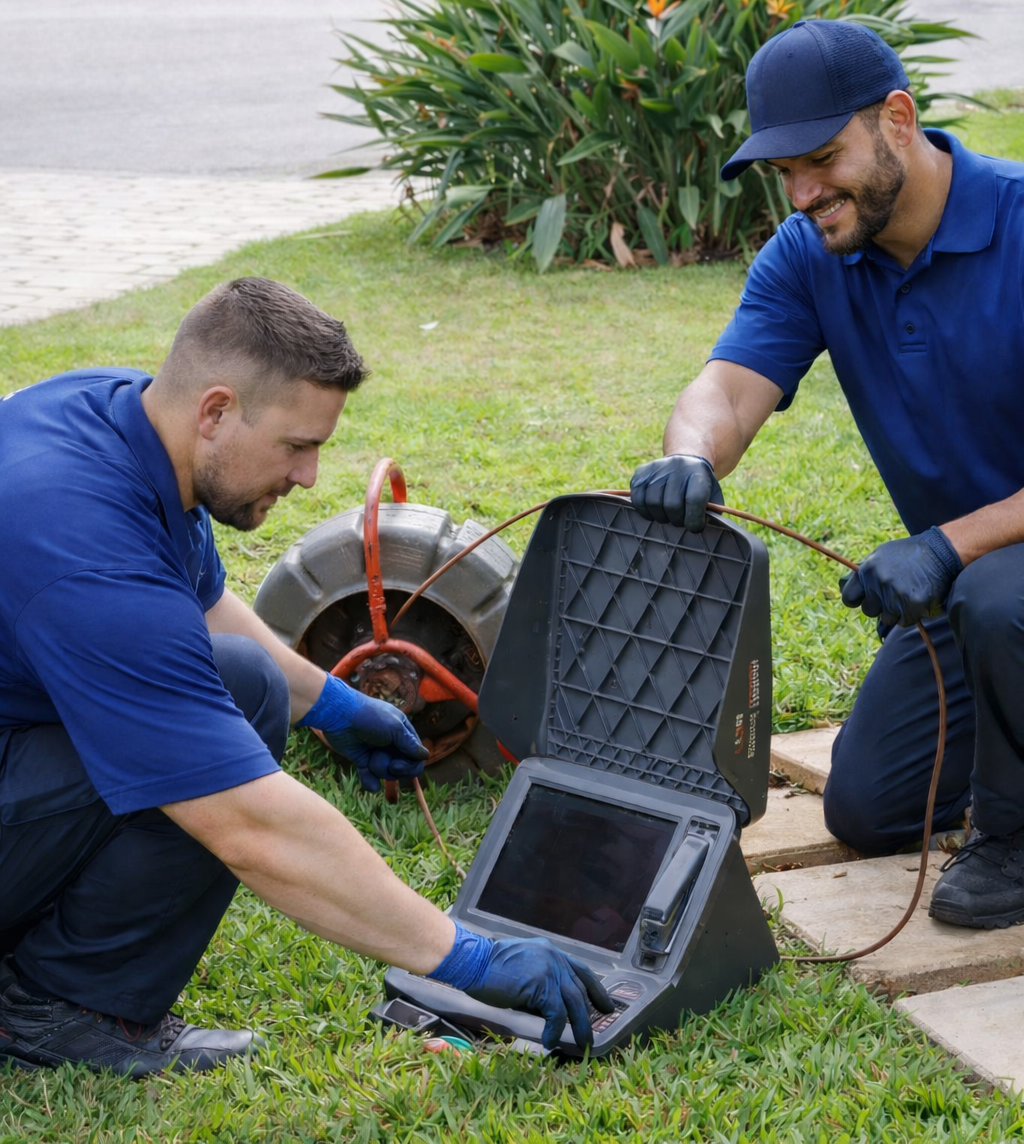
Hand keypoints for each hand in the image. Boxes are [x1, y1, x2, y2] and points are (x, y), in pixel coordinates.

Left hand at [298, 675, 428, 791]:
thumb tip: (425, 756)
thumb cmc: (370, 717)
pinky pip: (370, 777)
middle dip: (395, 769)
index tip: (398, 766)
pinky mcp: (362, 759)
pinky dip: (370, 782)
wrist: (339, 716)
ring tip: (370, 760)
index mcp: (403, 733)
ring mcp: (377, 752)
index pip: (416, 756)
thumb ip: (410, 744)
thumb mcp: (394, 728)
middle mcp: (392, 744)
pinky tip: (370, 785)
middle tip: (389, 765)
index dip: (411, 766)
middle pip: (403, 768)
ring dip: (379, 769)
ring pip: (386, 773)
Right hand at [428, 924, 612, 1049]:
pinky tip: (549, 1041)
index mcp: (551, 952)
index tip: (605, 1005)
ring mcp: (548, 969)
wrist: (474, 961)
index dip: (596, 989)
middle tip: (591, 1035)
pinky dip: (554, 1030)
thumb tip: (553, 1010)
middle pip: (580, 989)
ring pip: (573, 1002)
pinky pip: (555, 1013)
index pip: (582, 971)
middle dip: (589, 1014)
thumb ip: (541, 982)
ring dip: (579, 1026)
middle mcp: (554, 958)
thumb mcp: (523, 969)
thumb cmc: (491, 968)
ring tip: (581, 1045)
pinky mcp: (540, 984)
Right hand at [630, 454, 721, 531]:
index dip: (694, 520)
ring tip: (667, 516)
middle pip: (672, 504)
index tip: (695, 527)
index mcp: (698, 473)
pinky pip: (637, 499)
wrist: (686, 460)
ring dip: (661, 517)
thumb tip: (706, 530)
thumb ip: (712, 513)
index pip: (694, 499)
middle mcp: (676, 467)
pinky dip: (645, 511)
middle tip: (680, 521)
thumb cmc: (700, 486)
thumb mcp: (713, 495)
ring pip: (653, 503)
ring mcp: (656, 469)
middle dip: (677, 520)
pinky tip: (654, 511)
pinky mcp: (641, 473)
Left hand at [840, 527, 962, 628]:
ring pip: (887, 618)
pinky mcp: (913, 605)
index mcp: (867, 571)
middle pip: (868, 611)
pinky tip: (917, 598)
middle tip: (894, 592)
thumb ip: (863, 573)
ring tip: (907, 593)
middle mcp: (879, 583)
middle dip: (879, 606)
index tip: (864, 598)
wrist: (940, 552)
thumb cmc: (907, 554)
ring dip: (896, 611)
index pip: (848, 598)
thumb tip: (842, 587)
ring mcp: (896, 595)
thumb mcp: (880, 556)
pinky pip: (904, 622)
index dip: (856, 600)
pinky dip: (911, 615)